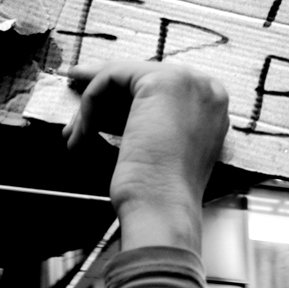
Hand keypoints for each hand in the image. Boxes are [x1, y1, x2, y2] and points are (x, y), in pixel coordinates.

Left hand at [64, 61, 229, 252]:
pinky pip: (111, 78)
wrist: (165, 210)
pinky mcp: (161, 82)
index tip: (95, 109)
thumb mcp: (161, 148)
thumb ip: (148, 121)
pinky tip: (82, 131)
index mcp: (213, 106)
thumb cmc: (163, 195)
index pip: (158, 92)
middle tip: (76, 123)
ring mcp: (188, 82)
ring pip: (123, 77)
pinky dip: (90, 104)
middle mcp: (207, 88)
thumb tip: (109, 108)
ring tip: (75, 134)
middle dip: (103, 102)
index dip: (122, 102)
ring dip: (91, 108)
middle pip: (140, 82)